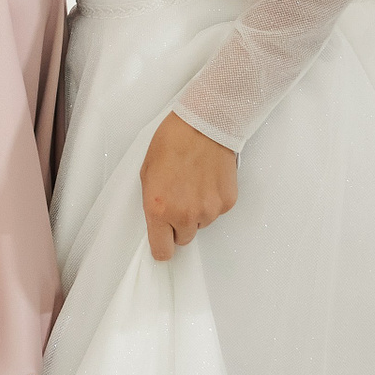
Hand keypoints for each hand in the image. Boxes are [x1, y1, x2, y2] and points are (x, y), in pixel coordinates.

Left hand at [139, 113, 237, 260]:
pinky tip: (208, 179)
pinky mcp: (227, 202)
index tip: (163, 241)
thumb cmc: (172, 142)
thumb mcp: (147, 173)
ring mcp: (209, 210)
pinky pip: (217, 211)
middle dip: (179, 225)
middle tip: (179, 199)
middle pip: (183, 239)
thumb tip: (158, 220)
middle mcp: (184, 215)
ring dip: (197, 210)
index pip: (162, 251)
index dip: (162, 246)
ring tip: (194, 182)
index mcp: (159, 209)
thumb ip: (152, 203)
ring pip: (201, 224)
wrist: (204, 124)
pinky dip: (213, 200)